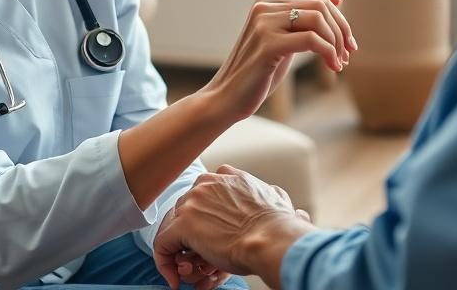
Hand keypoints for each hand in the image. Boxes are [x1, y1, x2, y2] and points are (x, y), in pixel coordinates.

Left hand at [153, 165, 314, 289]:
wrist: (272, 238)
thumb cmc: (278, 225)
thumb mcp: (278, 200)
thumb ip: (274, 199)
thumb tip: (294, 212)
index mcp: (226, 176)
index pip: (204, 197)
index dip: (205, 221)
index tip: (210, 241)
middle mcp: (206, 182)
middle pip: (187, 213)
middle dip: (193, 241)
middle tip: (201, 264)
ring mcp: (192, 201)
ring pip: (174, 229)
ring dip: (182, 255)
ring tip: (195, 275)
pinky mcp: (183, 224)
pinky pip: (163, 245)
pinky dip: (165, 264)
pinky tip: (176, 280)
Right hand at [201, 0, 356, 122]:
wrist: (227, 98)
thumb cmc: (258, 73)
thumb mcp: (284, 42)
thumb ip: (304, 22)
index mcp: (267, 3)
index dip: (338, 17)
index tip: (349, 42)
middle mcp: (264, 7)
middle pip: (320, 5)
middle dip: (341, 30)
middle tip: (348, 55)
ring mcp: (264, 24)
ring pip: (318, 19)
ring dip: (336, 42)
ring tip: (339, 63)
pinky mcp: (268, 44)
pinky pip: (311, 40)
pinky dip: (328, 53)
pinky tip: (332, 67)